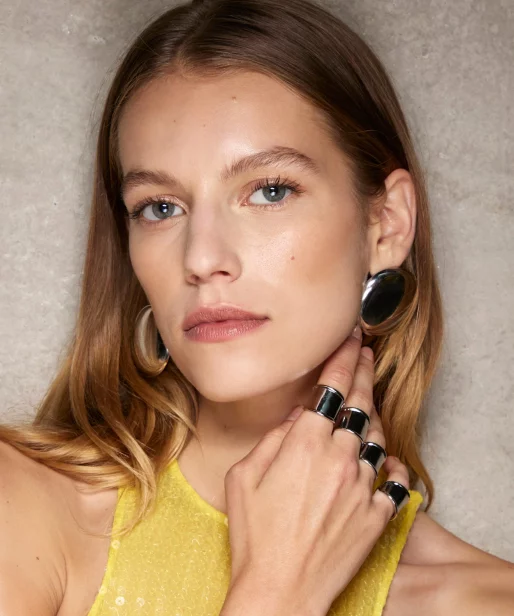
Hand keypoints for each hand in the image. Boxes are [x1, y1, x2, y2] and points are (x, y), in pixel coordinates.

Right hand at [222, 326, 409, 615]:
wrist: (282, 590)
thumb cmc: (256, 536)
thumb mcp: (245, 476)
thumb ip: (273, 439)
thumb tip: (295, 418)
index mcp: (305, 442)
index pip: (332, 386)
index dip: (344, 356)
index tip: (352, 338)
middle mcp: (340, 455)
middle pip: (361, 403)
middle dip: (364, 371)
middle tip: (367, 353)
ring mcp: (363, 484)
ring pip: (377, 438)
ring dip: (373, 417)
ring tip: (369, 404)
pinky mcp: (378, 512)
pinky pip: (392, 479)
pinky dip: (389, 467)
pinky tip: (387, 461)